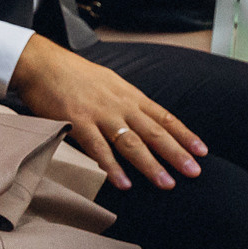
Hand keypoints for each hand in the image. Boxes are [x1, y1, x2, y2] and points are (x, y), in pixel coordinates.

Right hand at [10, 35, 206, 190]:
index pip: (165, 117)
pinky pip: (98, 148)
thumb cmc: (78, 77)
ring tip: (166, 183)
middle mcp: (121, 105)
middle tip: (194, 172)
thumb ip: (129, 104)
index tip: (202, 152)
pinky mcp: (77, 122)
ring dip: (150, 165)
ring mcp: (100, 114)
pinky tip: (123, 183)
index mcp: (131, 96)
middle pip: (154, 132)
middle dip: (176, 153)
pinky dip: (111, 167)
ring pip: (131, 143)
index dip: (184, 135)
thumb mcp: (112, 85)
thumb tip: (146, 121)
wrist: (45, 64)